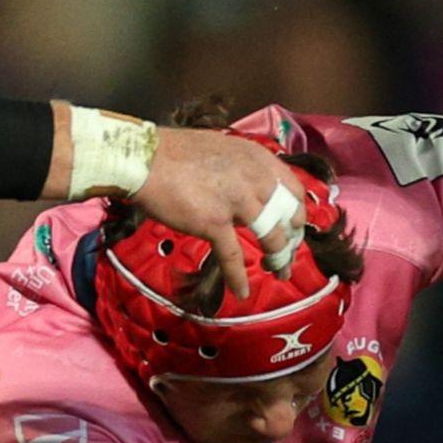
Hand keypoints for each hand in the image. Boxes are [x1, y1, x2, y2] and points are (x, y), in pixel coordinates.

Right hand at [127, 129, 305, 301]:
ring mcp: (236, 202)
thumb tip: (253, 189)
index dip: (298, 212)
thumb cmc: (176, 153)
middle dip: (292, 239)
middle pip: (289, 216)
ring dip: (278, 259)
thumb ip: (244, 169)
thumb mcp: (223, 150)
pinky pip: (232, 257)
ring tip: (279, 272)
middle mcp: (254, 179)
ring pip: (271, 237)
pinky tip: (241, 292)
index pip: (294, 189)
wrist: (144, 158)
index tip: (295, 226)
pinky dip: (237, 278)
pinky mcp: (214, 223)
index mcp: (258, 158)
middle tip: (289, 253)